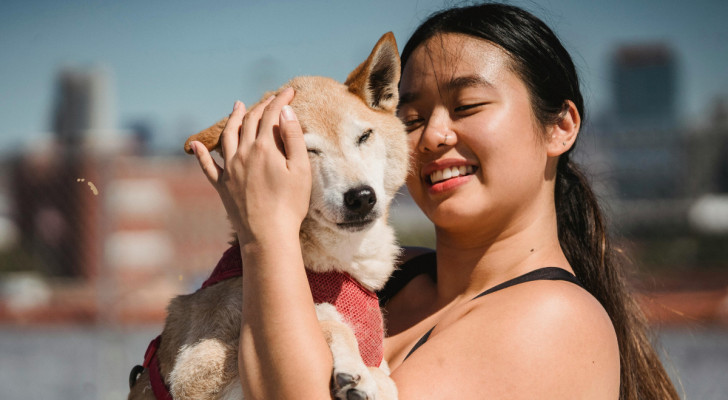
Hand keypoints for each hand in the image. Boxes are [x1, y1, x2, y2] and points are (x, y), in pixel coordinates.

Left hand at [189, 87, 310, 244]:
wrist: (268, 235)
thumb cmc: (290, 204)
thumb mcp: (300, 169)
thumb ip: (293, 137)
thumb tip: (285, 112)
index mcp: (264, 148)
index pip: (272, 115)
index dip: (281, 100)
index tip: (289, 91)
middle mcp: (243, 153)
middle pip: (249, 121)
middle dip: (261, 106)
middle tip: (270, 99)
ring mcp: (230, 169)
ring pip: (227, 136)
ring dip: (233, 119)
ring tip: (237, 107)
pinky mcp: (222, 186)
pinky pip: (207, 166)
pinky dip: (201, 153)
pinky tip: (195, 144)